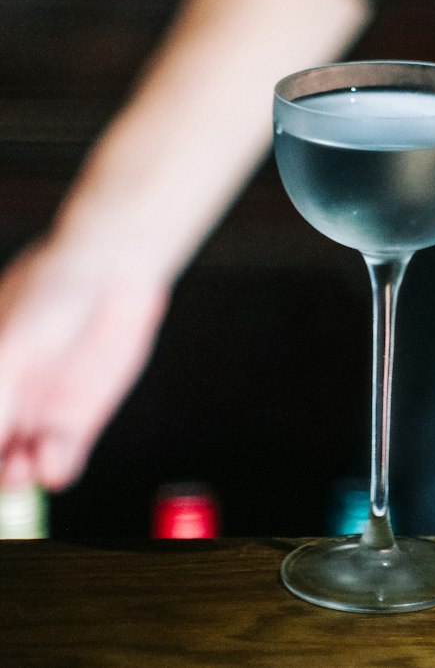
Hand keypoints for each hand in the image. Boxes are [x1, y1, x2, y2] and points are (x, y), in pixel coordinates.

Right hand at [0, 239, 168, 490]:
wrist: (112, 268)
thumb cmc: (51, 291)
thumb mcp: (12, 346)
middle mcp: (5, 402)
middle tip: (3, 470)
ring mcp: (39, 413)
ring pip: (17, 470)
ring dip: (16, 478)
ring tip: (24, 465)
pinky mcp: (78, 420)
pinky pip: (60, 462)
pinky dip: (54, 469)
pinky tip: (53, 459)